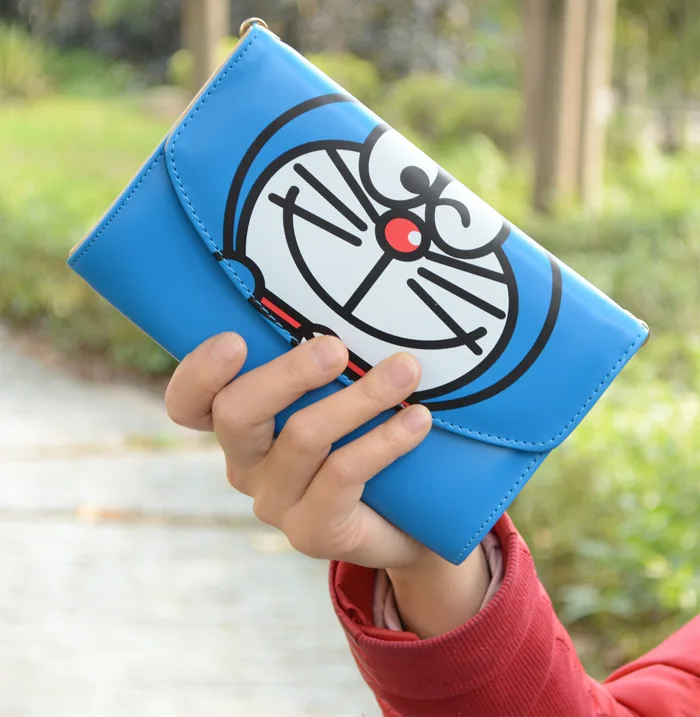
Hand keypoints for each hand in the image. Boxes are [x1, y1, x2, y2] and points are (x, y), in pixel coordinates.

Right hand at [165, 333, 490, 633]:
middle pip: (235, 415)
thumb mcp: (337, 393)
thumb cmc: (364, 436)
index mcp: (239, 423)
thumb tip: (358, 295)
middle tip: (336, 349)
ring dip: (358, 399)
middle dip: (285, 376)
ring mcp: (275, 501)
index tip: (235, 340)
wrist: (407, 519)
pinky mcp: (312, 531)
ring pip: (301, 438)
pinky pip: (343, 475)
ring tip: (406, 371)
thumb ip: (327, 361)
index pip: (189, 404)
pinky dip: (384, 441)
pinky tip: (417, 419)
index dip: (198, 374)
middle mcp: (245, 462)